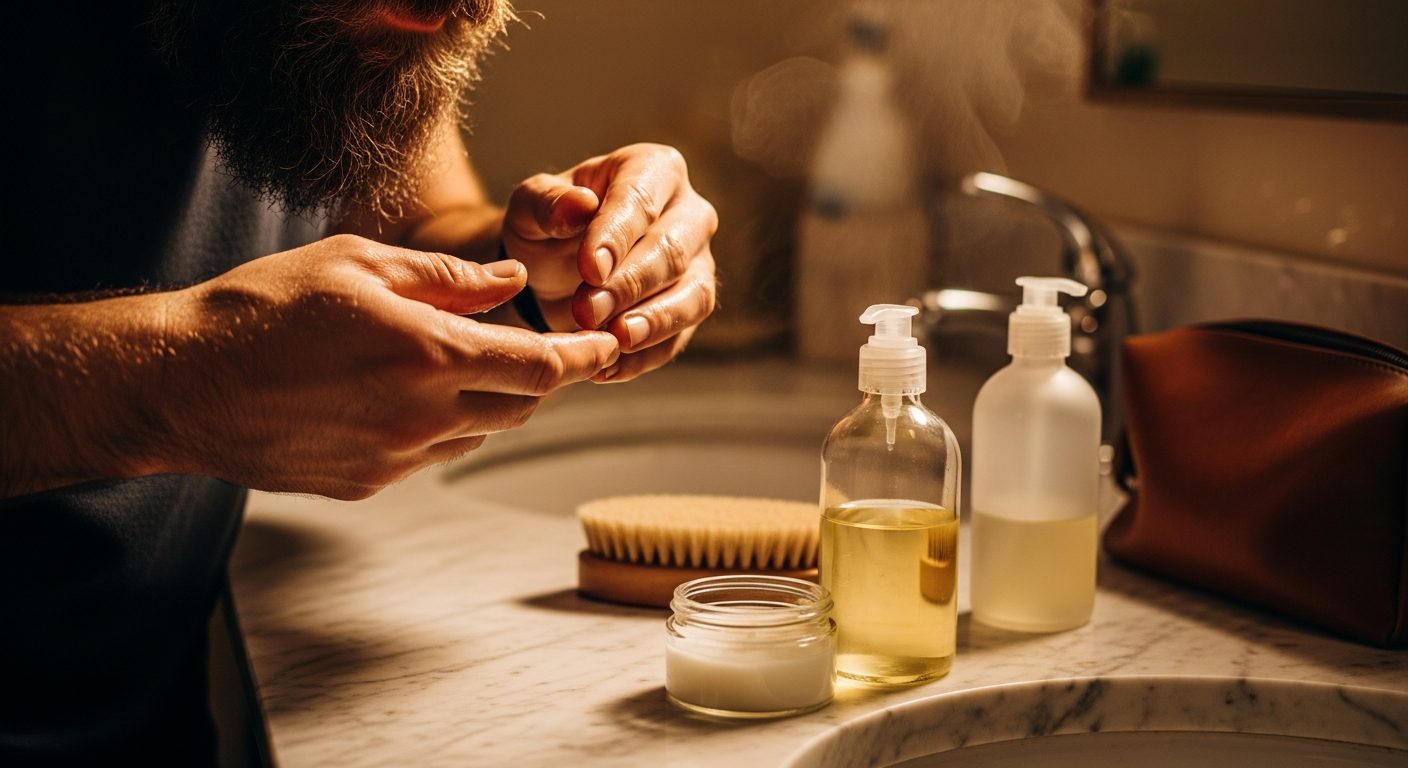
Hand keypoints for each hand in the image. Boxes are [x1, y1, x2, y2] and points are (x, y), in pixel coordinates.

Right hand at [157, 234, 618, 498]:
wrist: (182, 384)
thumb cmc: (264, 308)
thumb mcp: (359, 265)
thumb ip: (449, 278)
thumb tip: (514, 284)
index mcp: (428, 355)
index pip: (543, 367)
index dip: (587, 356)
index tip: (610, 344)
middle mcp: (421, 416)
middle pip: (523, 406)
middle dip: (546, 376)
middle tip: (548, 346)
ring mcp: (395, 458)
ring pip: (480, 432)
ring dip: (492, 401)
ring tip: (466, 362)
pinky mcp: (368, 484)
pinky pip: (433, 454)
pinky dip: (445, 424)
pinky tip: (411, 393)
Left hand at [501, 143, 717, 381]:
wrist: (554, 273)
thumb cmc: (548, 228)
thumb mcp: (530, 209)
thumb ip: (547, 203)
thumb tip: (576, 206)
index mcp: (652, 170)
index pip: (641, 199)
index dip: (617, 235)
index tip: (589, 268)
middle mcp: (689, 213)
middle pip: (673, 249)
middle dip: (630, 284)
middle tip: (587, 311)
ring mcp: (699, 264)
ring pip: (693, 296)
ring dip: (653, 323)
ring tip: (614, 342)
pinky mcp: (691, 309)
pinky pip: (680, 338)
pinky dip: (645, 357)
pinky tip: (608, 368)